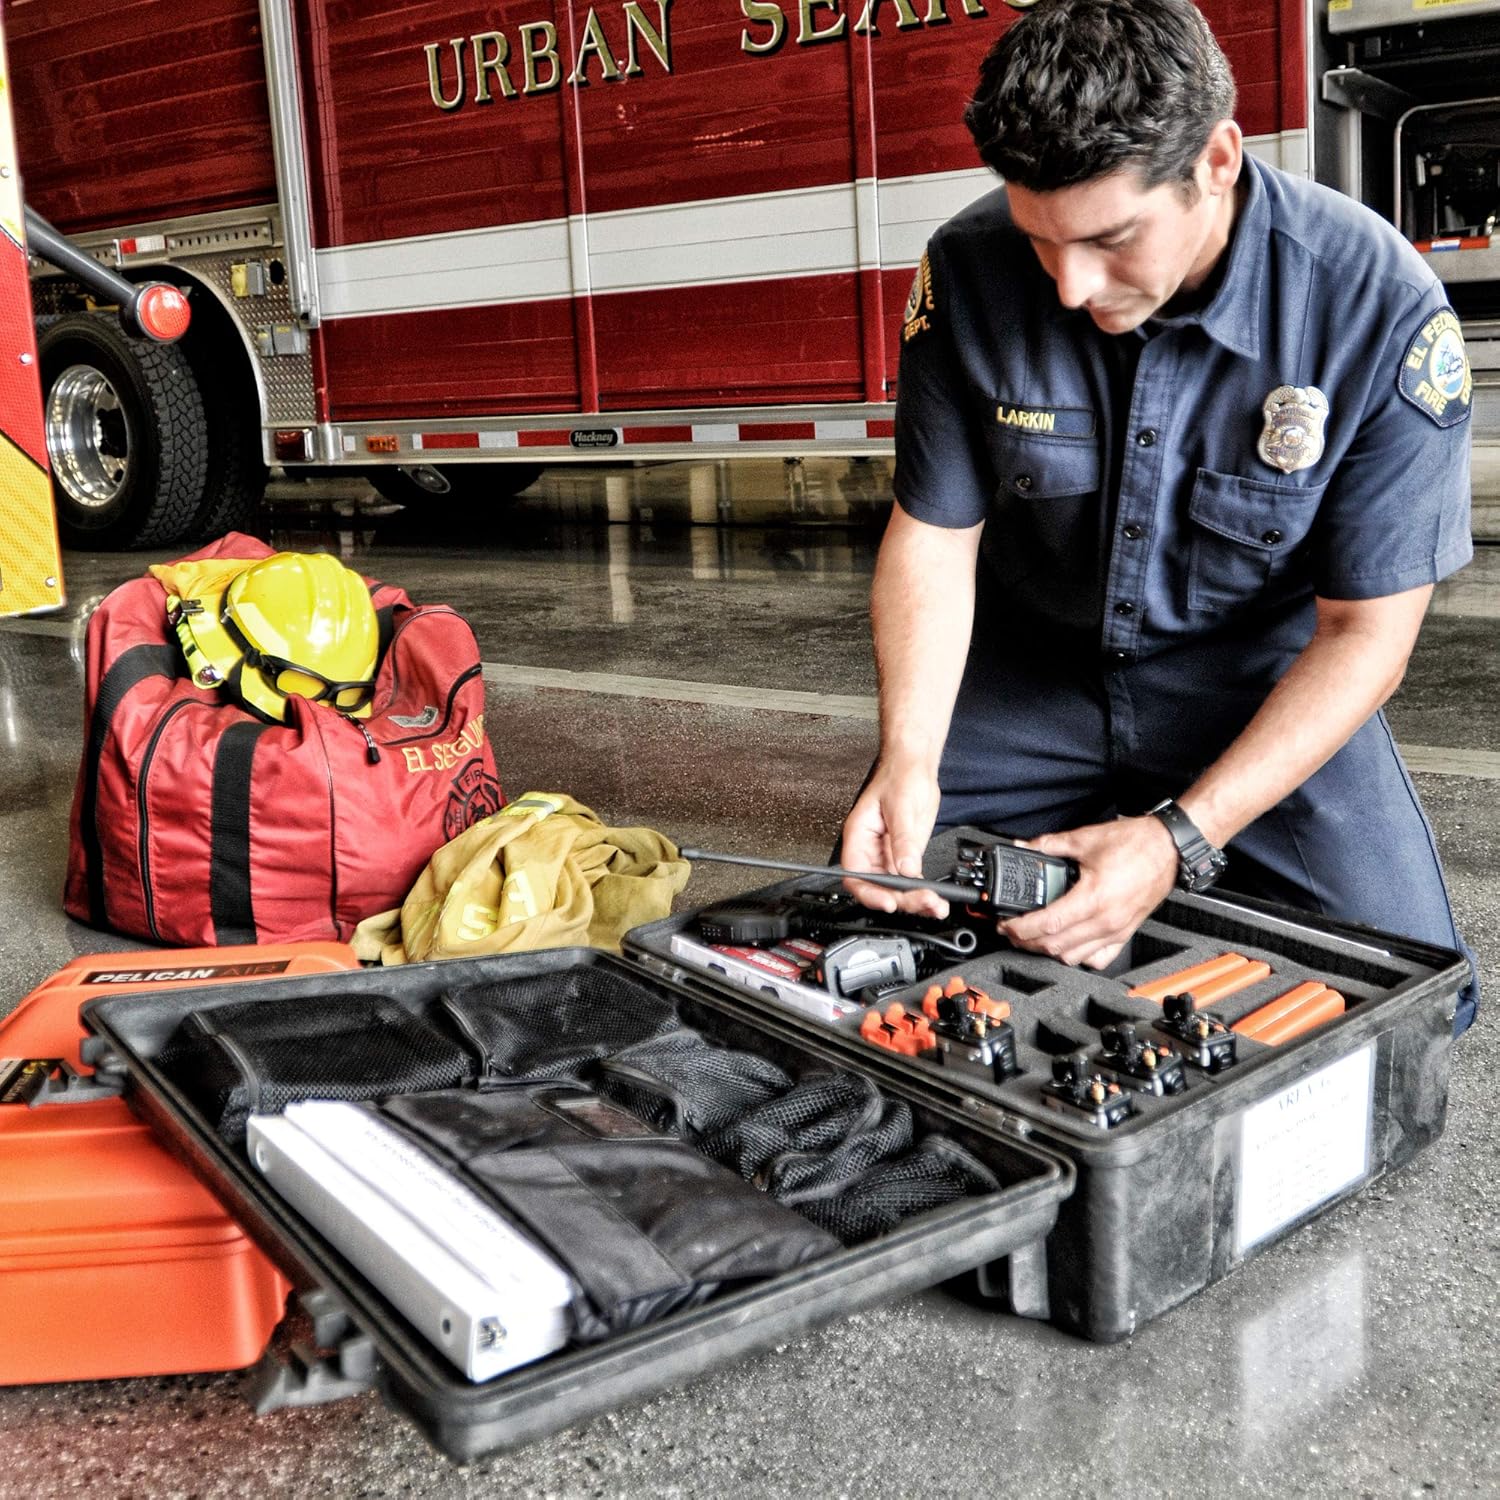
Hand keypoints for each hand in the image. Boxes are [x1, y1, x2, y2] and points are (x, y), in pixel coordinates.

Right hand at [839, 760, 947, 917]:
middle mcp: (870, 850)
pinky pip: (911, 881)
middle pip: (877, 887)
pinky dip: (923, 892)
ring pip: (895, 889)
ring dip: (914, 901)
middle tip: (923, 902)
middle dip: (899, 899)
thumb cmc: (899, 776)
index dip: (869, 892)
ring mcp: (888, 855)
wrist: (916, 767)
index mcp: (859, 836)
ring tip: (935, 906)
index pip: (855, 874)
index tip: (888, 902)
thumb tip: (907, 869)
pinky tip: (936, 900)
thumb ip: (903, 841)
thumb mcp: (900, 807)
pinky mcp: (906, 856)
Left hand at [998, 815, 1179, 968]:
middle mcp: (1105, 921)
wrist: (1170, 849)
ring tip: (1033, 937)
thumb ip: (1050, 845)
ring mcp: (1116, 931)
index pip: (1048, 924)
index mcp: (1093, 899)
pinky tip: (1067, 945)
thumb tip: (1025, 847)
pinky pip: (1097, 958)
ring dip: (1048, 951)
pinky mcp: (1124, 934)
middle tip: (1011, 931)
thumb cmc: (1137, 844)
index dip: (1021, 928)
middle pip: (1055, 946)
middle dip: (1026, 941)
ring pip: (1073, 957)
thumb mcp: (1086, 839)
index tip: (1005, 924)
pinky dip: (1077, 957)